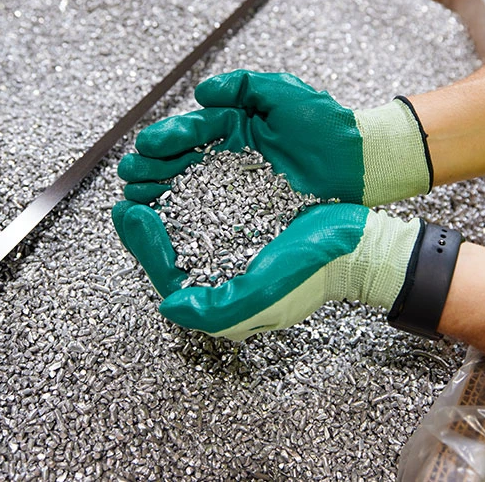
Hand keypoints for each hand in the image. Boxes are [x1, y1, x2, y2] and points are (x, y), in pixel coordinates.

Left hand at [111, 201, 423, 340]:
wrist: (356, 244)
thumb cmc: (313, 272)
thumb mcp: (260, 297)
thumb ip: (212, 311)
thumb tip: (168, 303)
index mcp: (222, 300)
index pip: (167, 274)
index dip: (143, 245)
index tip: (132, 212)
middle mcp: (224, 276)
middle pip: (171, 251)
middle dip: (145, 223)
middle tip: (128, 192)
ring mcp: (237, 251)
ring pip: (185, 227)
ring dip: (163, 201)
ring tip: (148, 177)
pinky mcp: (250, 227)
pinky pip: (209, 211)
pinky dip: (190, 193)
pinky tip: (181, 173)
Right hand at [118, 70, 432, 206]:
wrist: (360, 162)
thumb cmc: (326, 125)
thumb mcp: (285, 93)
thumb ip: (243, 86)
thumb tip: (201, 92)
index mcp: (234, 125)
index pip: (192, 130)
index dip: (168, 138)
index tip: (146, 145)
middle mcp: (230, 155)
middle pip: (182, 160)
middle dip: (153, 167)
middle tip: (131, 174)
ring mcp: (237, 185)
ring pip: (190, 187)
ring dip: (160, 192)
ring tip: (137, 196)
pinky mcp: (249, 211)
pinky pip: (213, 213)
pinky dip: (188, 216)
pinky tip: (166, 221)